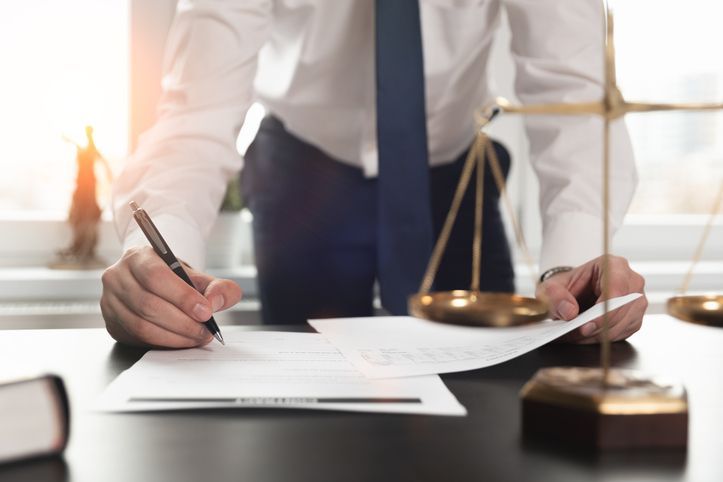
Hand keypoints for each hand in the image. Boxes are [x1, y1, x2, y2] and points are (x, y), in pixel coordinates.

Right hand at [101, 246, 241, 347]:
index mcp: (138, 257)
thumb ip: (218, 286)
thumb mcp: (199, 277)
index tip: (205, 311)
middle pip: (148, 304)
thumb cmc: (175, 279)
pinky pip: (137, 338)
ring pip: (141, 325)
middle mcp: (118, 277)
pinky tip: (181, 340)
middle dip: (182, 322)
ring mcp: (110, 301)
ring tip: (197, 337)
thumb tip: (216, 302)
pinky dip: (163, 343)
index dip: (182, 296)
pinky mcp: (111, 322)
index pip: (156, 276)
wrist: (155, 284)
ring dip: (174, 336)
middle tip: (205, 330)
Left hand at [535, 255, 647, 343]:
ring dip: (598, 335)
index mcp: (613, 265)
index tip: (586, 327)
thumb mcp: (550, 287)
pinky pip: (623, 333)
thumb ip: (555, 296)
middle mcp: (631, 281)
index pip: (616, 289)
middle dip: (597, 327)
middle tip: (574, 335)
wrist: (572, 294)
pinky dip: (604, 339)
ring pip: (624, 324)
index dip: (603, 311)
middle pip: (622, 309)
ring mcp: (636, 300)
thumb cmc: (565, 287)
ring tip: (575, 337)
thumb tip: (570, 312)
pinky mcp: (634, 317)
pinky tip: (586, 337)